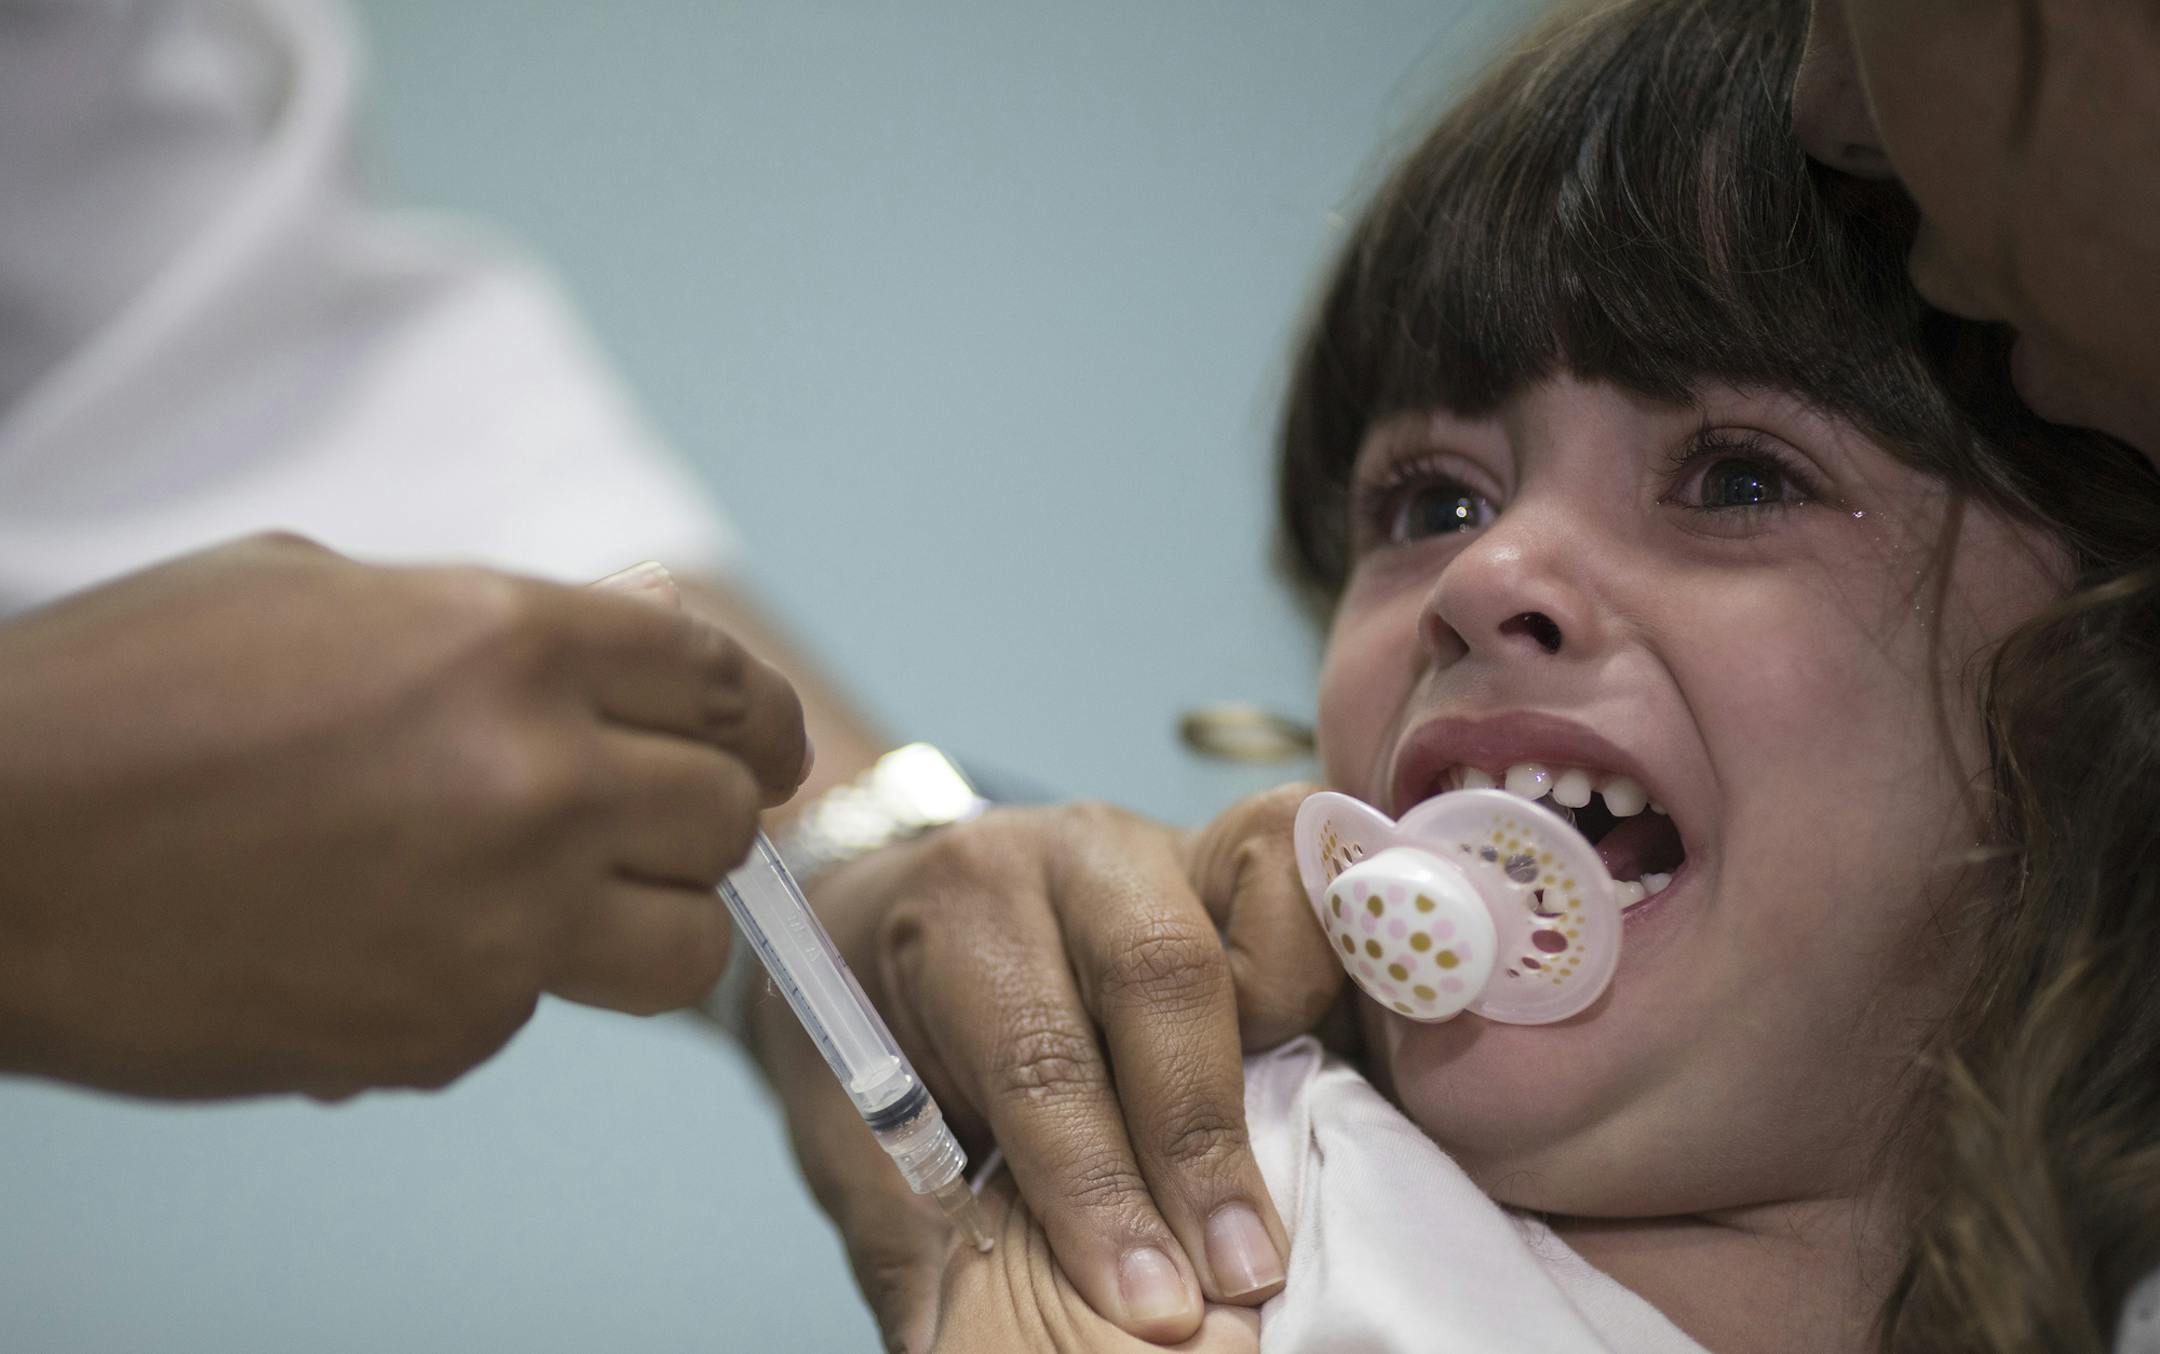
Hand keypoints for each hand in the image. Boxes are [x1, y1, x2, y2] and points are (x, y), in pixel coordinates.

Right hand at [0, 534, 807, 1098]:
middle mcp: (538, 780)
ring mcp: (503, 923)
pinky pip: (534, 1011)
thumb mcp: (316, 590)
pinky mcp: (446, 1031)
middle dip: (704, 818)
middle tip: (654, 823)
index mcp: (511, 641)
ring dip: (647, 921)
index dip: (757, 715)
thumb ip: (486, 627)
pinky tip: (384, 939)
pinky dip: (492, 982)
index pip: (718, 678)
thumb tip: (604, 667)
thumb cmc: (122, 698)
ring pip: (684, 947)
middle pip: (729, 819)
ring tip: (555, 898)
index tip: (766, 745)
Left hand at [749, 788, 1342, 1350]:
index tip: (1150, 1304)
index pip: (1040, 1053)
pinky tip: (1333, 1078)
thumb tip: (958, 1352)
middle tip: (1239, 1281)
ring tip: (1300, 1182)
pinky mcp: (1248, 864)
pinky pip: (1319, 896)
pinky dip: (1338, 979)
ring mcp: (1175, 845)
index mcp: (964, 910)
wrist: (891, 911)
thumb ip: (920, 1232)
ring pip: (1267, 910)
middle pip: (1160, 974)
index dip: (1100, 1188)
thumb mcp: (859, 1126)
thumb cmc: (885, 1025)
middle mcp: (1075, 855)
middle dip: (1202, 1142)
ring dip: (1297, 1045)